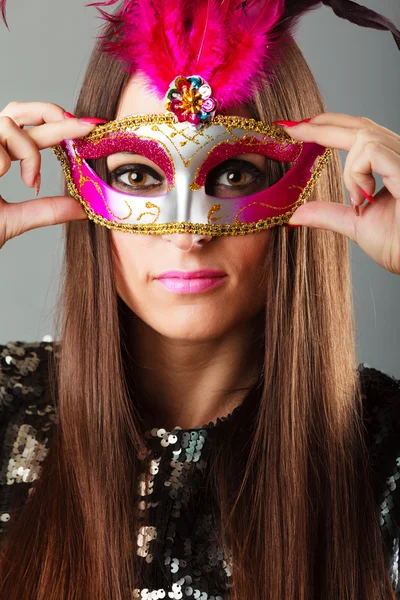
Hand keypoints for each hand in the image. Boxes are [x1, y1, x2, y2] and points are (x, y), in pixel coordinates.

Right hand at [0, 101, 105, 248]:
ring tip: (29, 182)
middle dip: (54, 115)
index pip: (28, 133)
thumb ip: (45, 211)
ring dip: (28, 151)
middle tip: (82, 127)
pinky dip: (3, 159)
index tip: (90, 128)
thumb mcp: (12, 221)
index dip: (58, 126)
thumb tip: (82, 208)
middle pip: (19, 111)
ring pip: (8, 124)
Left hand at [275, 113, 399, 274]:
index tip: (296, 129)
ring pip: (364, 136)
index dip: (329, 126)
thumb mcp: (354, 224)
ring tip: (356, 199)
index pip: (359, 134)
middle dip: (323, 125)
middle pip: (360, 125)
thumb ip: (327, 213)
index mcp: (390, 166)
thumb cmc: (396, 244)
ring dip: (348, 169)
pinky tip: (362, 198)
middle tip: (292, 129)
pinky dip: (357, 173)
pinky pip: (371, 152)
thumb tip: (296, 214)